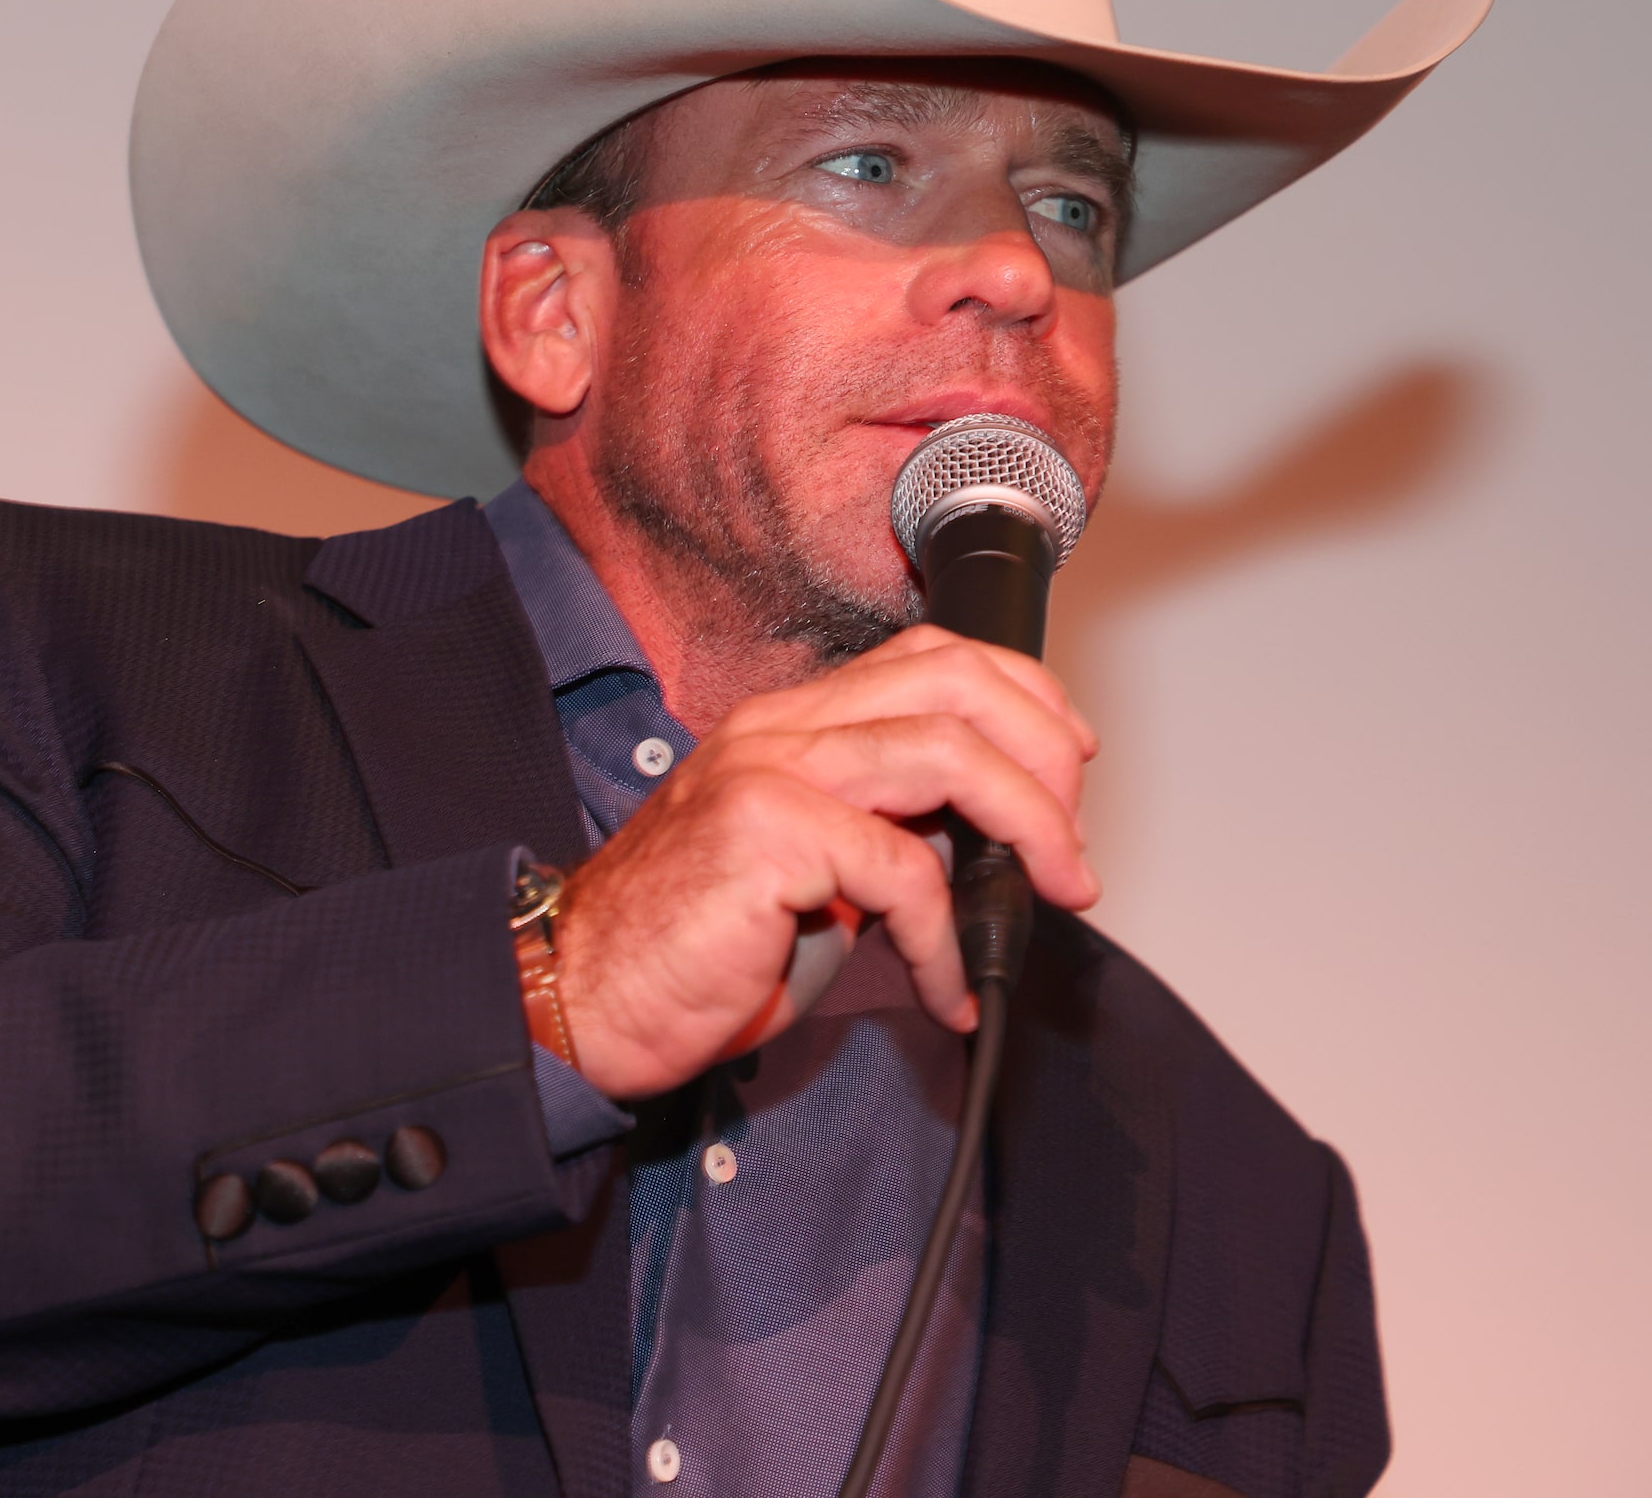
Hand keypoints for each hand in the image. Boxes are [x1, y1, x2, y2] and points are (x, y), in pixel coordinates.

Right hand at [552, 625, 1098, 1098]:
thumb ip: (881, 826)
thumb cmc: (689, 943)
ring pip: (948, 754)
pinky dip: (949, 939)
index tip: (1069, 763)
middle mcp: (778, 728)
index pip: (929, 655)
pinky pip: (903, 872)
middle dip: (1045, 756)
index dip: (1022, 695)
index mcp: (787, 720)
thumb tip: (988, 839)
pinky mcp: (766, 837)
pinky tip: (947, 988)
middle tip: (1069, 842)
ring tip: (1050, 894)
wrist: (583, 996)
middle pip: (955, 682)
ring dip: (1029, 829)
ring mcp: (768, 772)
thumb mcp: (805, 866)